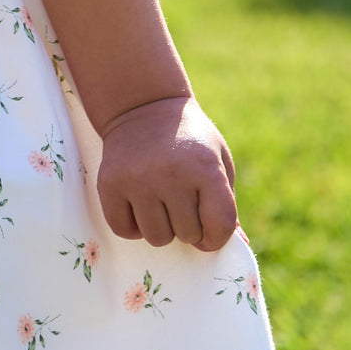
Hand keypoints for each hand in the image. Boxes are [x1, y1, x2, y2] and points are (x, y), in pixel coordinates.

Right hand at [96, 94, 237, 251]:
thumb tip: (240, 243)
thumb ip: (227, 203)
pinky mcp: (109, 184)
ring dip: (161, 228)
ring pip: (156, 237)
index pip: (219, 225)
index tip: (209, 231)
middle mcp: (170, 174)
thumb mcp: (218, 160)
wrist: (143, 106)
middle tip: (181, 204)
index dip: (217, 236)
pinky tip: (139, 205)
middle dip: (188, 227)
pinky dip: (133, 227)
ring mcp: (137, 180)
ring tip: (160, 203)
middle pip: (187, 234)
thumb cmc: (189, 139)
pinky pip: (124, 231)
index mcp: (205, 168)